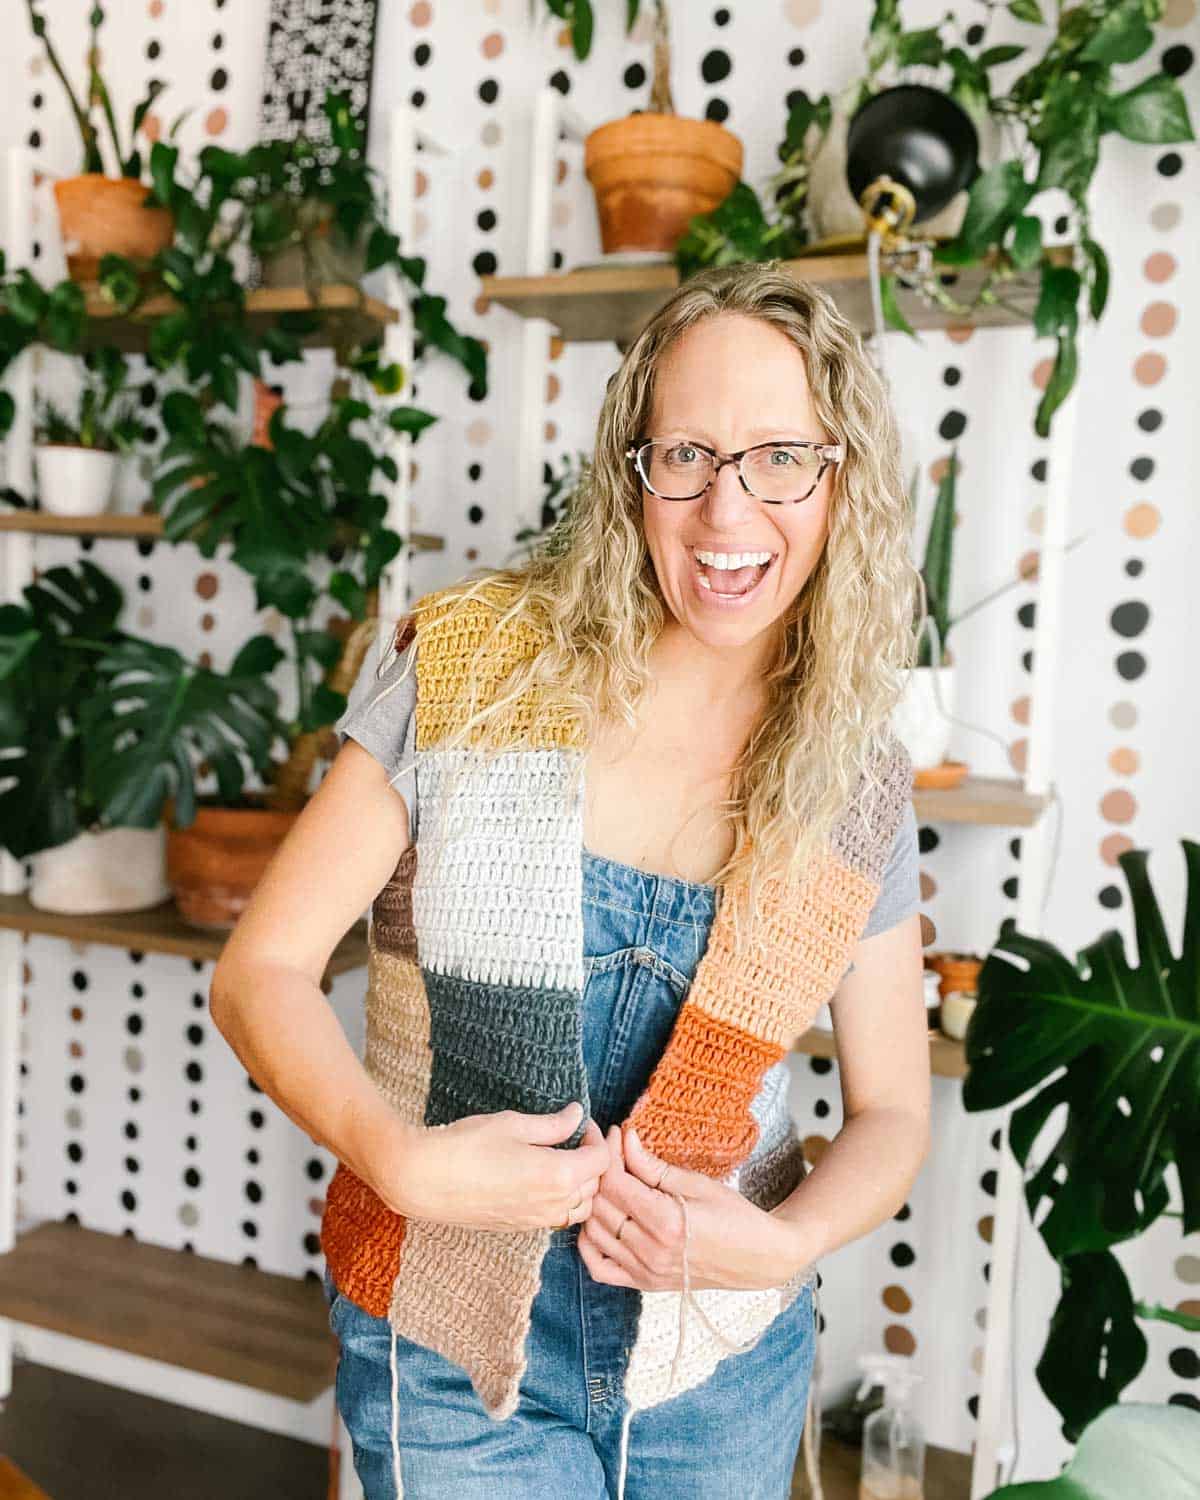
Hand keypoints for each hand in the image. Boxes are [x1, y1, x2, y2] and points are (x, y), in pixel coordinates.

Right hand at [373, 1103, 609, 1234]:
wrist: (424, 1181)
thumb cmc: (466, 1146)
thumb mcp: (513, 1124)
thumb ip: (552, 1124)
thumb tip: (577, 1115)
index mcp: (558, 1175)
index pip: (601, 1161)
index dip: (597, 1137)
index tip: (582, 1122)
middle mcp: (552, 1205)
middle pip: (594, 1187)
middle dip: (591, 1160)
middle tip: (574, 1136)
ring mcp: (534, 1221)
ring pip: (577, 1208)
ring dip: (579, 1186)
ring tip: (561, 1159)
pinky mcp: (517, 1228)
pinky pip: (554, 1218)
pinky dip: (561, 1201)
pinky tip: (541, 1178)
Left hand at [577, 1124, 806, 1292]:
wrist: (759, 1258)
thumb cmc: (735, 1216)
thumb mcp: (698, 1183)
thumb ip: (654, 1166)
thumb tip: (625, 1139)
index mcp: (666, 1222)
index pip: (615, 1183)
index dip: (608, 1153)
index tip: (614, 1132)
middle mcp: (650, 1251)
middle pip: (601, 1205)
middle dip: (597, 1171)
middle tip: (606, 1149)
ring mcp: (645, 1272)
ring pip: (594, 1233)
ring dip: (592, 1202)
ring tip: (604, 1179)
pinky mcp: (644, 1284)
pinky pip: (600, 1268)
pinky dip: (590, 1243)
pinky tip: (599, 1220)